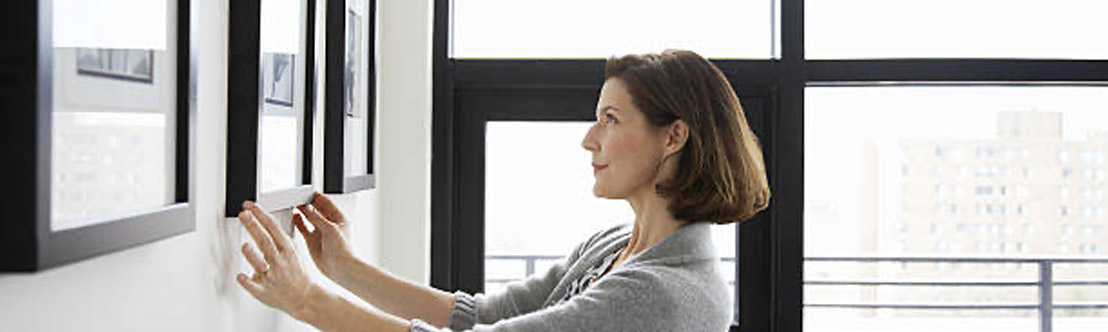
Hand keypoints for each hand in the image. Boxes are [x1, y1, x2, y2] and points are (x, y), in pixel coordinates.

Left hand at [236, 201, 319, 319]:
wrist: (304, 296)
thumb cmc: (295, 272)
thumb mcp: (292, 250)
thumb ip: (278, 237)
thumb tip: (265, 220)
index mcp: (286, 249)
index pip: (272, 227)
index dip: (260, 215)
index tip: (249, 206)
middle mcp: (279, 262)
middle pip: (265, 241)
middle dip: (254, 227)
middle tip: (243, 215)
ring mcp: (272, 277)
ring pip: (261, 264)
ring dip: (253, 255)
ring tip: (244, 245)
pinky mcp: (264, 291)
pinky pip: (254, 287)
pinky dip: (247, 281)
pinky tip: (240, 276)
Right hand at [294, 192, 353, 279]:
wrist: (340, 268)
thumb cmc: (342, 249)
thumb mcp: (329, 229)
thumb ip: (316, 218)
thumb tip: (306, 208)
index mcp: (339, 218)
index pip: (326, 203)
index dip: (317, 196)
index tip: (307, 191)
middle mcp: (329, 224)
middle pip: (317, 209)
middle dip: (308, 202)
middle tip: (298, 197)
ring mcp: (320, 232)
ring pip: (309, 217)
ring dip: (302, 211)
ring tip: (294, 204)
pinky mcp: (312, 241)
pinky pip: (303, 228)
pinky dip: (298, 222)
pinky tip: (294, 216)